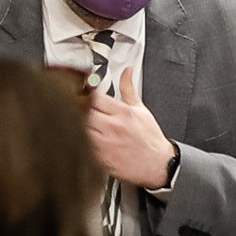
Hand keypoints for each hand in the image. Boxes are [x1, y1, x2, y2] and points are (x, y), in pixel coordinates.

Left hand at [86, 66, 177, 192]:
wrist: (157, 164)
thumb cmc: (149, 138)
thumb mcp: (141, 109)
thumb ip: (128, 88)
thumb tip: (126, 71)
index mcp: (123, 112)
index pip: (95, 97)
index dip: (86, 94)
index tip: (83, 93)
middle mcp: (113, 127)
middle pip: (84, 112)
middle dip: (80, 108)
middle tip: (80, 109)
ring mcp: (106, 144)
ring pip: (81, 129)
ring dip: (79, 125)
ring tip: (83, 124)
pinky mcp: (101, 158)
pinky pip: (84, 146)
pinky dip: (81, 141)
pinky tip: (85, 139)